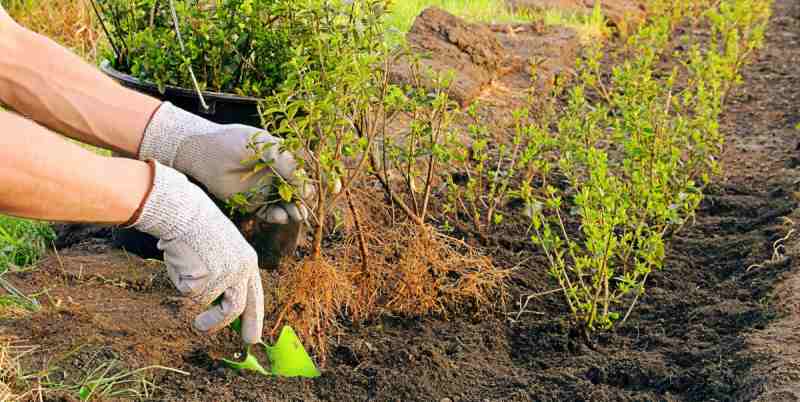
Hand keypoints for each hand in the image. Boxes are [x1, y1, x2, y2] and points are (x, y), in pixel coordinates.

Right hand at [130, 161, 263, 343]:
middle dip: (220, 325)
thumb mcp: (222, 250)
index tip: (252, 337)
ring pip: (208, 302)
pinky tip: (181, 261)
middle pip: (235, 309)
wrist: (185, 211)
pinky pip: (188, 292)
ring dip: (200, 306)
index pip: (255, 297)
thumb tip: (219, 306)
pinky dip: (181, 280)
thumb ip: (225, 275)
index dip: (254, 318)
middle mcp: (241, 270)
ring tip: (191, 297)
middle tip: (203, 330)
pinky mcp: (205, 278)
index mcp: (248, 262)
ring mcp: (223, 275)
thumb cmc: (198, 229)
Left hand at [138, 102, 307, 224]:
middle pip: (300, 190)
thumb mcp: (264, 147)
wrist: (201, 152)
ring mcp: (265, 188)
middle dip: (307, 200)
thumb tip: (306, 186)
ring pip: (287, 204)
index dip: (320, 180)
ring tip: (297, 215)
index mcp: (283, 155)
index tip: (332, 189)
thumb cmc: (233, 142)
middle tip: (309, 208)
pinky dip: (278, 216)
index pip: (308, 169)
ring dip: (294, 211)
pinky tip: (280, 216)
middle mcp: (277, 173)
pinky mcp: (252, 202)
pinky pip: (270, 212)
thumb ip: (287, 163)